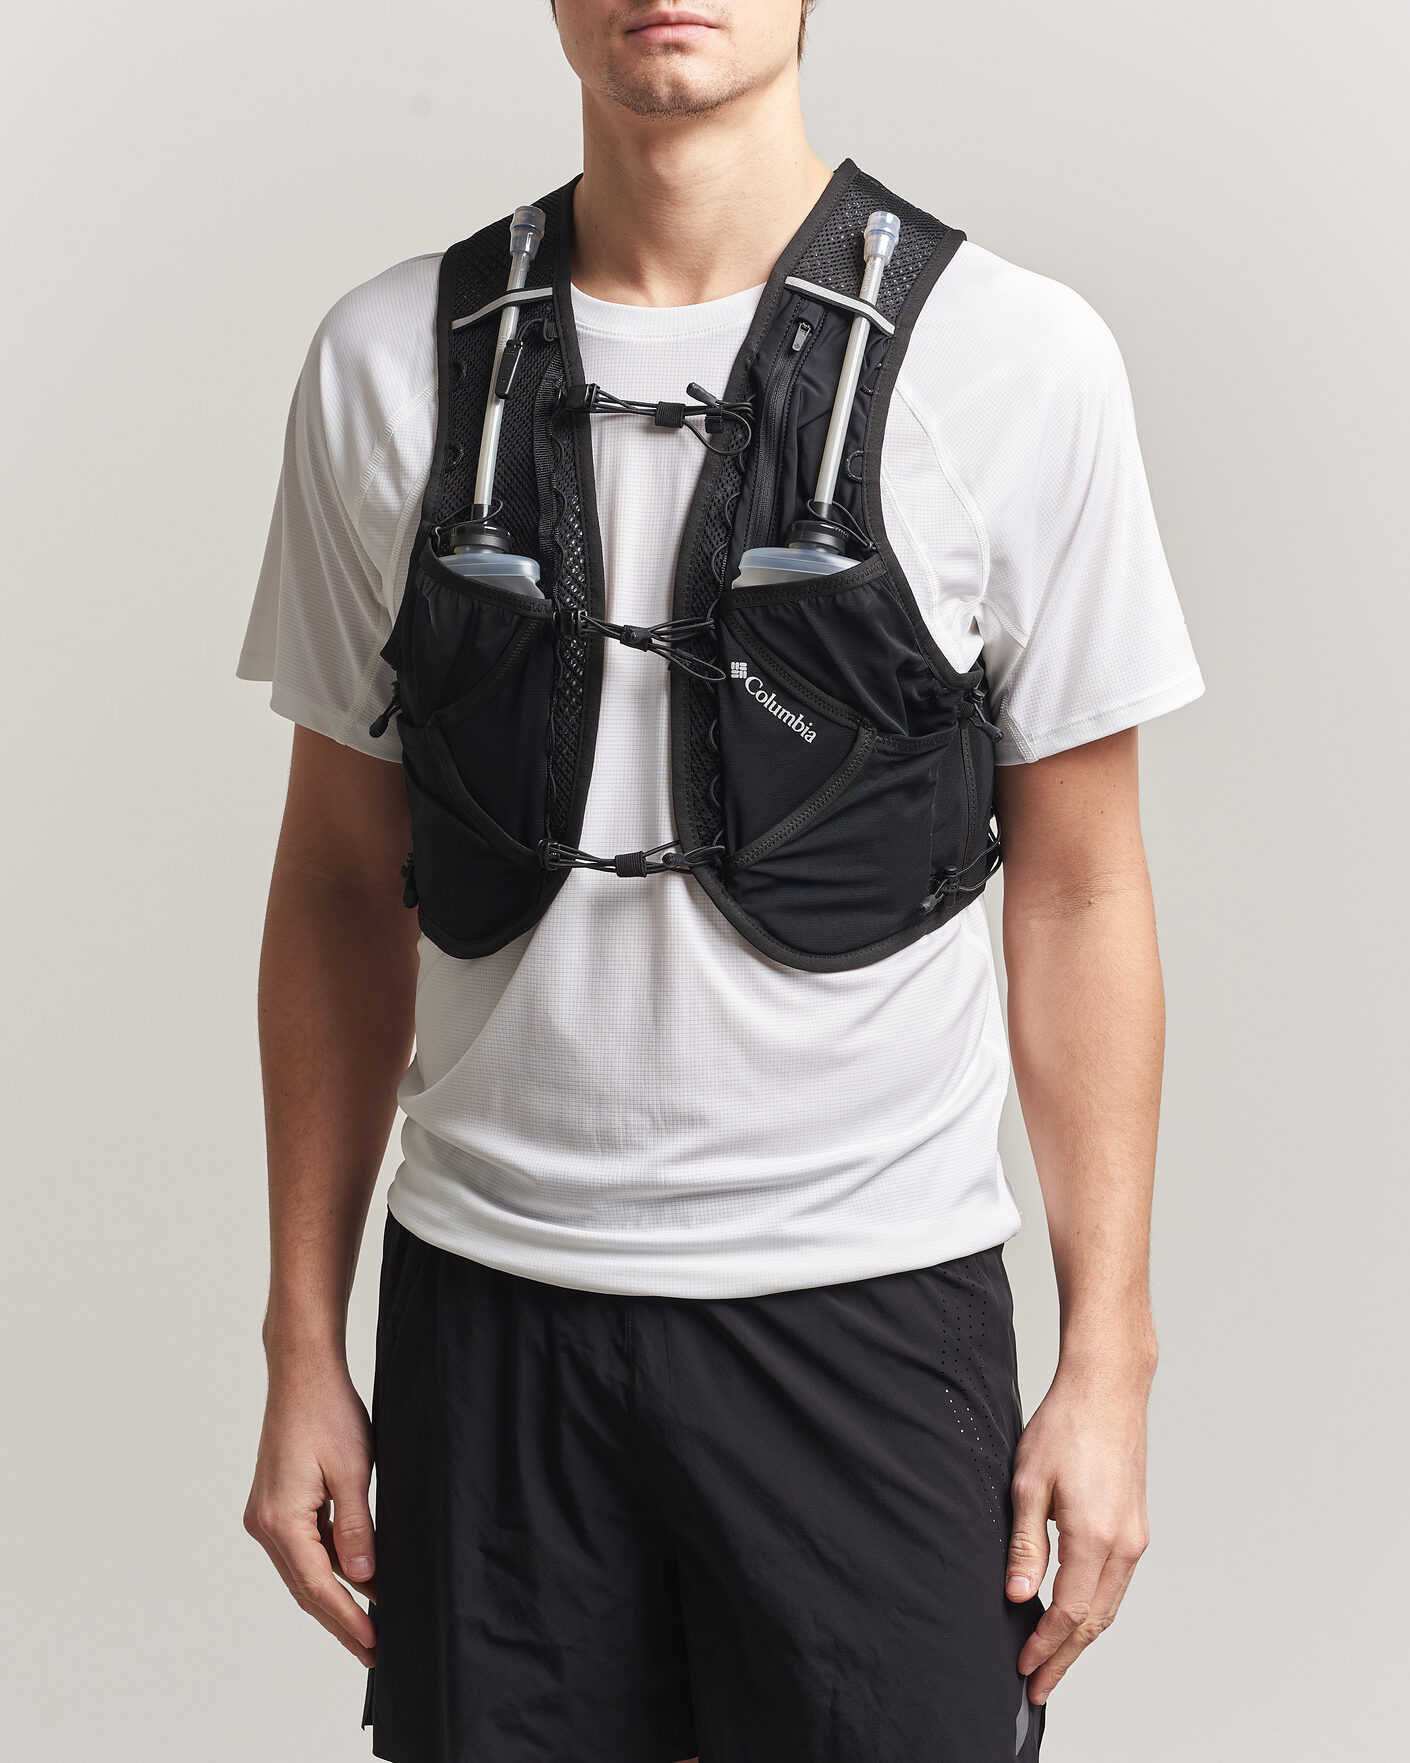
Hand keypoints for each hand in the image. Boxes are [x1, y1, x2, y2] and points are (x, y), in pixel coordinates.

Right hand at [243, 1352, 377, 1664]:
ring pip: (302, 1571)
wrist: (302, 1373)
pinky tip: (353, 1579)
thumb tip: (362, 1578)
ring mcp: (265, 1514)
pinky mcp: (274, 1504)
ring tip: (368, 1624)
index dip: (347, 1618)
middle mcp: (264, 1524)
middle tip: (373, 1650)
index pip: (318, 1586)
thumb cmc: (328, 1412)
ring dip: (333, 1597)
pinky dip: (326, 1568)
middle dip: (340, 1621)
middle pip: (305, 1588)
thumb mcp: (354, 1470)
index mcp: (280, 1520)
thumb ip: (357, 1527)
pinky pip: (302, 1548)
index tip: (373, 1643)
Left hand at [1005, 1351, 1152, 1704]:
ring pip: (1110, 1606)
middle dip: (1065, 1657)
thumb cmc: (1064, 1426)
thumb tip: (1017, 1595)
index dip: (1045, 1646)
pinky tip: (1076, 1615)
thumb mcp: (1028, 1483)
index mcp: (1094, 1538)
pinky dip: (1096, 1609)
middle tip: (1038, 1686)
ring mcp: (1136, 1537)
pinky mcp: (1138, 1526)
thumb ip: (1025, 1544)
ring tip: (1053, 1660)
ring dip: (1082, 1638)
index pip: (1068, 1613)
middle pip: (1094, 1621)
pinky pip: (1118, 1584)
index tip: (1023, 1669)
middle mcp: (1124, 1545)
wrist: (1107, 1389)